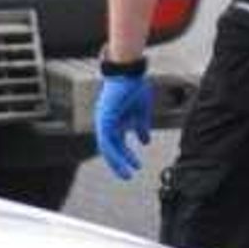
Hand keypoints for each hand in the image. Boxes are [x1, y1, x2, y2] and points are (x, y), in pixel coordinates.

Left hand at [93, 65, 152, 180]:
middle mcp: (106, 122)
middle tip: (129, 176)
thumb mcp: (141, 112)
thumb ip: (141, 127)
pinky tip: (123, 161)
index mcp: (115, 121)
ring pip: (107, 148)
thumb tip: (145, 142)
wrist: (128, 71)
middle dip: (120, 163)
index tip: (135, 166)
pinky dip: (114, 153)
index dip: (125, 156)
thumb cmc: (133, 87)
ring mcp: (103, 121)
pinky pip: (106, 141)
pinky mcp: (104, 119)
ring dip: (117, 162)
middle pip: (111, 148)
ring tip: (127, 174)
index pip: (117, 143)